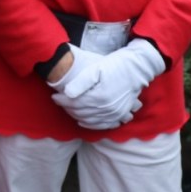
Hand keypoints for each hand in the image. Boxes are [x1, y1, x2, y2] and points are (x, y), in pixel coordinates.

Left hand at [50, 39, 164, 130]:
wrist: (137, 68)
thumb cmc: (115, 65)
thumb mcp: (96, 69)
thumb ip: (80, 82)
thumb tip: (66, 93)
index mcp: (100, 98)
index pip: (74, 103)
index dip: (61, 101)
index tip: (54, 96)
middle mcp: (107, 110)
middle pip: (81, 113)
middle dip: (67, 108)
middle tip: (59, 101)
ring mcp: (115, 114)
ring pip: (90, 121)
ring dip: (77, 116)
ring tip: (68, 109)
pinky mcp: (121, 115)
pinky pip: (104, 125)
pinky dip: (91, 125)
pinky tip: (84, 121)